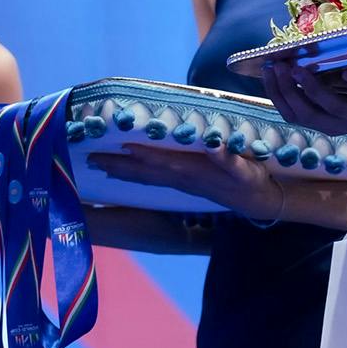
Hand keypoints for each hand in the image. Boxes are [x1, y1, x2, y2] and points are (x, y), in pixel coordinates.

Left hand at [85, 142, 278, 219]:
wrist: (258, 201)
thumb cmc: (252, 180)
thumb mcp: (246, 169)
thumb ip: (229, 159)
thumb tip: (214, 146)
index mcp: (193, 172)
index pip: (161, 162)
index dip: (139, 155)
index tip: (118, 146)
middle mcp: (181, 178)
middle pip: (144, 172)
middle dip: (117, 166)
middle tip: (89, 159)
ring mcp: (180, 182)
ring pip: (145, 177)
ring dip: (121, 172)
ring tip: (97, 165)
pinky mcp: (183, 184)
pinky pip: (151, 179)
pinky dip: (134, 175)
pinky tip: (122, 173)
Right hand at [263, 59, 346, 139]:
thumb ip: (333, 94)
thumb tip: (305, 72)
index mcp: (334, 124)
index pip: (294, 115)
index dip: (277, 95)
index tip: (268, 72)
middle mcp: (346, 125)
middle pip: (306, 114)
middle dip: (287, 91)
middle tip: (277, 67)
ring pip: (331, 108)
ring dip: (312, 89)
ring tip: (298, 69)